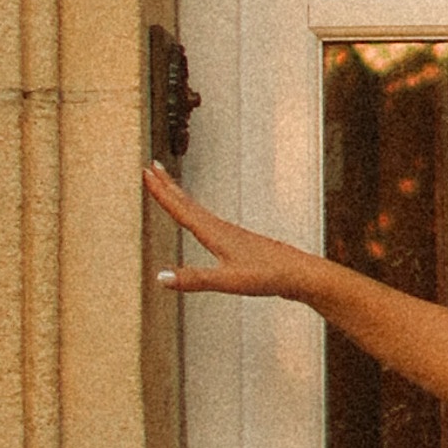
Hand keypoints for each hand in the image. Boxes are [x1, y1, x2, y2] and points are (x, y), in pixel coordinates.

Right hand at [148, 164, 311, 305]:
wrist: (300, 274)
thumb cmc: (269, 276)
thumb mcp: (228, 281)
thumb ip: (195, 279)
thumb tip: (160, 277)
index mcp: (215, 233)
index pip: (182, 209)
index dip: (162, 192)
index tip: (147, 172)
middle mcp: (221, 228)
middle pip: (189, 203)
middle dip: (168, 185)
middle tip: (152, 166)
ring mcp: (231, 234)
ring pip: (199, 210)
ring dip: (181, 197)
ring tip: (169, 188)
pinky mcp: (240, 243)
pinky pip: (209, 222)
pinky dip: (197, 215)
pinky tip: (201, 222)